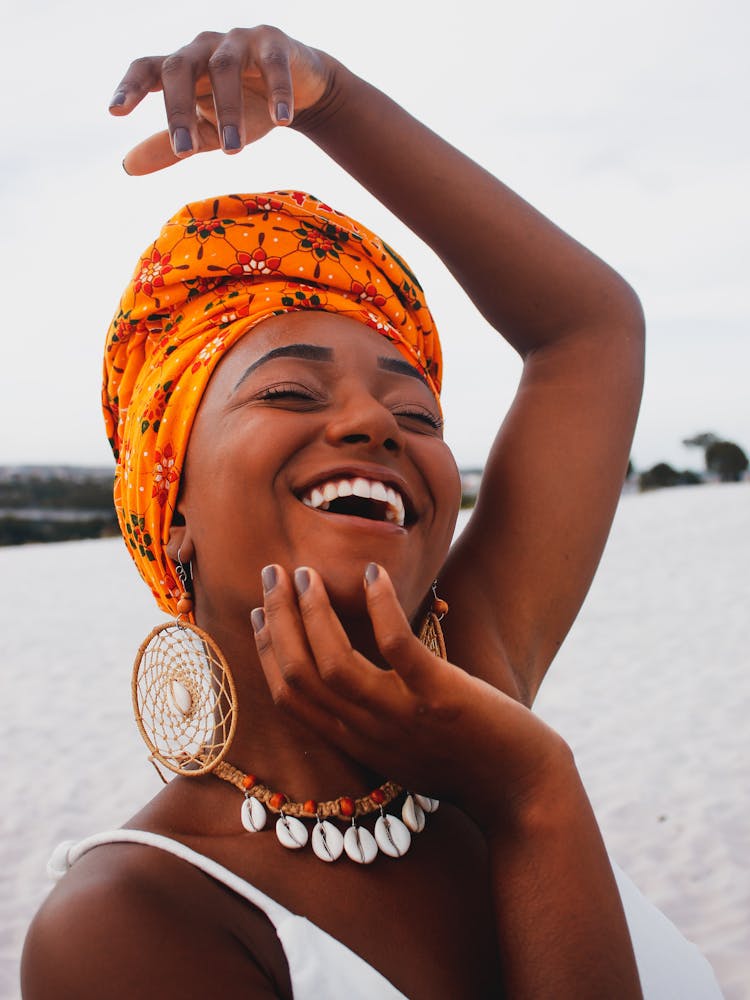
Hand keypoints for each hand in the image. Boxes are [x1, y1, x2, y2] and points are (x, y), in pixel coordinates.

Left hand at [109, 26, 333, 174]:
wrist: (299, 92)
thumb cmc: (246, 108)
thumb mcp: (205, 131)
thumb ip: (168, 146)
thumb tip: (127, 167)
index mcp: (182, 66)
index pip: (147, 69)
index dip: (130, 86)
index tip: (115, 111)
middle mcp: (203, 47)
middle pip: (179, 68)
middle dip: (179, 110)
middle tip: (186, 153)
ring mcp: (238, 40)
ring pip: (223, 68)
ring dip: (227, 110)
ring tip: (233, 150)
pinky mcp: (274, 43)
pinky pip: (273, 65)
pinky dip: (277, 92)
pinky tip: (281, 121)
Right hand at [252, 563, 570, 826]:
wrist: (523, 795)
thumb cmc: (466, 765)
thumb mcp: (402, 749)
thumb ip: (371, 720)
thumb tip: (350, 677)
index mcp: (355, 743)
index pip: (289, 698)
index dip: (268, 652)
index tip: (261, 614)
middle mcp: (368, 733)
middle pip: (300, 676)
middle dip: (279, 621)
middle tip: (273, 575)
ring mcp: (402, 716)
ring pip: (334, 664)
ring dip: (313, 614)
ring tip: (308, 573)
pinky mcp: (440, 697)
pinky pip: (397, 647)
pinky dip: (380, 608)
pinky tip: (373, 574)